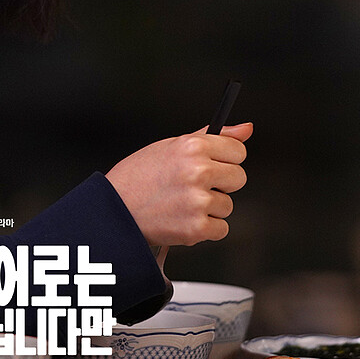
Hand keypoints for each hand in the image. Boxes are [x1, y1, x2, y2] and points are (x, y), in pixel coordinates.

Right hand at [105, 123, 251, 246]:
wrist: (113, 210)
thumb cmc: (138, 177)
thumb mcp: (171, 146)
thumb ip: (213, 137)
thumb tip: (246, 129)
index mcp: (193, 146)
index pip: (238, 151)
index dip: (225, 159)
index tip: (212, 165)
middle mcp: (198, 171)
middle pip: (239, 178)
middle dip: (221, 184)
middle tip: (193, 187)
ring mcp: (199, 201)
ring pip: (227, 205)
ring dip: (210, 208)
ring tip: (181, 204)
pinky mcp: (197, 228)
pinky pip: (220, 229)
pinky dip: (204, 229)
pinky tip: (182, 219)